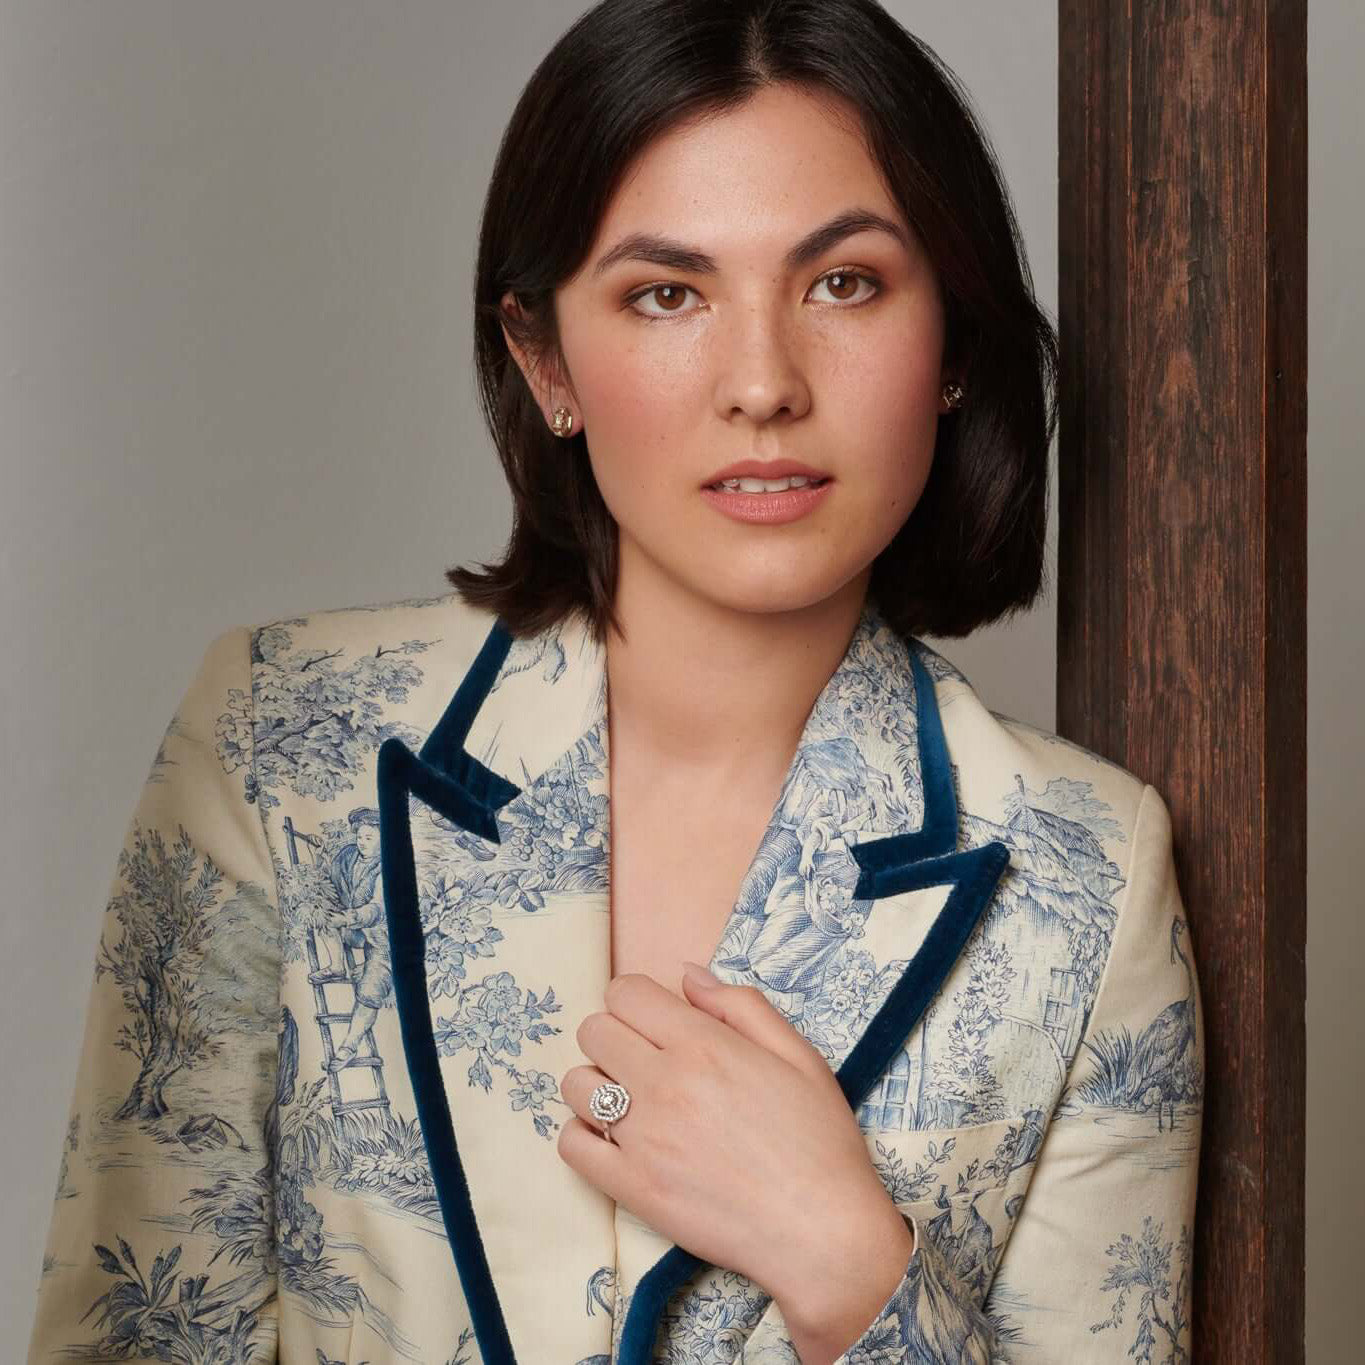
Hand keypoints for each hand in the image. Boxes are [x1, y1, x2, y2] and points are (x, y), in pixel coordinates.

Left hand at [555, 962, 903, 1302]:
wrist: (822, 1231)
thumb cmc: (818, 1140)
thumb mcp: (797, 1054)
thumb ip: (739, 1005)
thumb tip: (686, 975)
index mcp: (704, 1044)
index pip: (625, 992)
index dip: (637, 1000)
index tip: (656, 1021)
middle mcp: (664, 1083)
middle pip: (594, 1031)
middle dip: (615, 1035)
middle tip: (646, 1060)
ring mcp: (642, 1138)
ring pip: (575, 1084)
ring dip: (597, 1084)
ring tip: (631, 1101)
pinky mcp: (632, 1188)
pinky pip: (571, 1145)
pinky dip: (583, 1136)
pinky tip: (615, 1140)